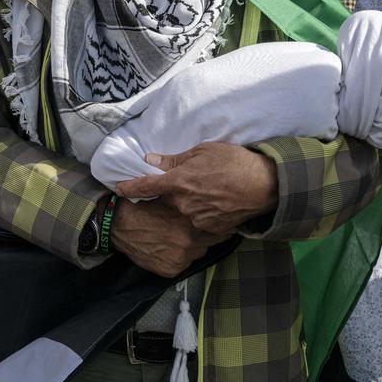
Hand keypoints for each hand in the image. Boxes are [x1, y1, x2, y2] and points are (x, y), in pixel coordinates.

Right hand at [110, 196, 225, 277]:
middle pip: (211, 240)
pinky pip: (184, 264)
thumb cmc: (142, 206)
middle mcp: (188, 241)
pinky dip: (180, 257)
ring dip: (195, 245)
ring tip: (182, 237)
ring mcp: (180, 258)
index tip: (217, 219)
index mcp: (189, 221)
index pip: (216, 226)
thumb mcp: (167, 196)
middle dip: (208, 234)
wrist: (118, 224)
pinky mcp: (171, 270)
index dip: (216, 221)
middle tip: (200, 228)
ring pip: (199, 252)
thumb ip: (187, 200)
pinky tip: (170, 247)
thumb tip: (205, 199)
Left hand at [117, 143, 277, 235]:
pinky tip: (217, 200)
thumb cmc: (233, 161)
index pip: (146, 186)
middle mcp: (183, 205)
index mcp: (178, 182)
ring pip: (183, 210)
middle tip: (193, 178)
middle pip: (168, 198)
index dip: (130, 187)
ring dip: (189, 201)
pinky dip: (203, 211)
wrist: (264, 185)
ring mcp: (196, 220)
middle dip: (173, 190)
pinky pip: (199, 219)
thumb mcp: (202, 151)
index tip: (118, 189)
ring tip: (210, 189)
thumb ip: (174, 160)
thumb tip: (150, 161)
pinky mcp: (210, 229)